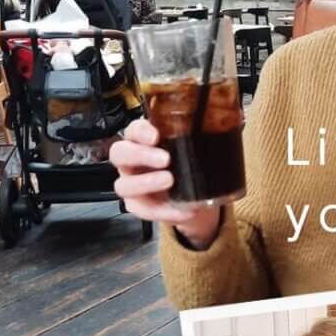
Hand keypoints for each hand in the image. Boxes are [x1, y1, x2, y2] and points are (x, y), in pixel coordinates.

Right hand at [110, 119, 221, 248]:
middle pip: (119, 153)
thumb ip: (196, 136)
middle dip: (141, 154)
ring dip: (146, 182)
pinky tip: (182, 210)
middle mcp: (130, 160)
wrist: (195, 194)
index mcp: (142, 140)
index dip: (140, 131)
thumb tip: (216, 124)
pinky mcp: (137, 205)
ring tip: (170, 181)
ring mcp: (130, 183)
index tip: (156, 136)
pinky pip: (143, 210)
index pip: (132, 130)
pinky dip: (164, 211)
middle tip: (165, 159)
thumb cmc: (188, 162)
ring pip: (123, 184)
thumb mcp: (193, 147)